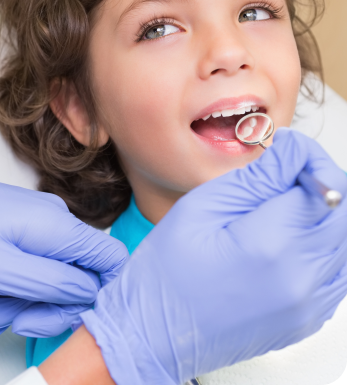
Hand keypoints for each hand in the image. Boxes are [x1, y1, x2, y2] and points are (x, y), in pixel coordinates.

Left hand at [0, 150, 127, 339]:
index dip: (100, 293)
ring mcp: (35, 226)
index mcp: (57, 226)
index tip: (67, 314)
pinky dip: (7, 290)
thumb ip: (52, 284)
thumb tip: (90, 292)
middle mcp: (53, 222)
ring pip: (47, 278)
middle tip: (7, 321)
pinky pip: (27, 268)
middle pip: (76, 278)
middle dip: (42, 308)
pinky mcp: (18, 230)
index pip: (111, 258)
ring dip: (16, 303)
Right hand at [79, 129, 346, 383]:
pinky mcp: (308, 319)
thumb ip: (256, 178)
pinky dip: (320, 245)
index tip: (287, 152)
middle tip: (284, 174)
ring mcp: (309, 305)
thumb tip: (293, 151)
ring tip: (280, 207)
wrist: (155, 331)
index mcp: (271, 245)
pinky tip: (284, 239)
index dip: (309, 160)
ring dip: (321, 214)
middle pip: (342, 213)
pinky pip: (337, 272)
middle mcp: (301, 279)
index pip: (326, 186)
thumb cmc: (167, 271)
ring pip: (343, 242)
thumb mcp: (202, 207)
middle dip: (320, 182)